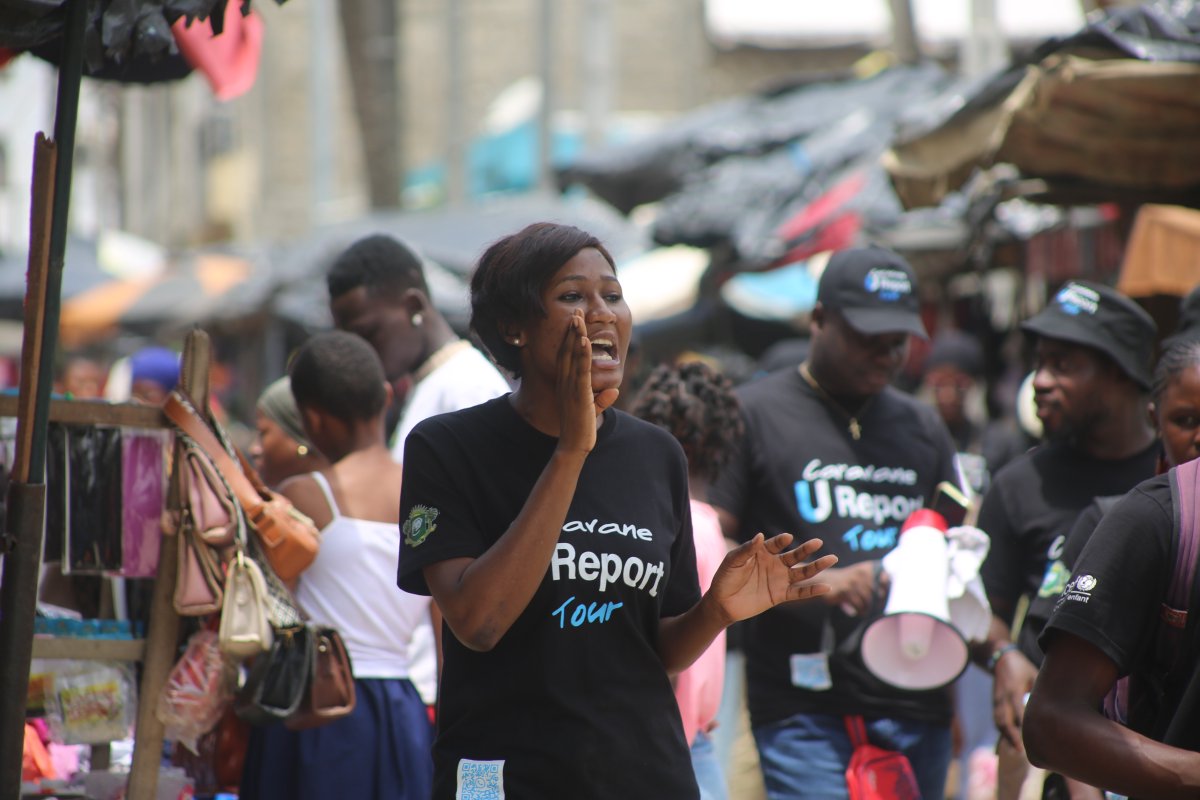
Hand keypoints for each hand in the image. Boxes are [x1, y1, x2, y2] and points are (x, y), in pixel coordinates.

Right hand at [556, 310, 617, 453]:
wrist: (574, 445)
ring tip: (578, 317)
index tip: (574, 321)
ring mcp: (570, 386)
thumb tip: (614, 391)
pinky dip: (582, 354)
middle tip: (576, 310)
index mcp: (566, 383)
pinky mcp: (579, 393)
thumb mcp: (593, 410)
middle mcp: (565, 382)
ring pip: (572, 356)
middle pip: (567, 350)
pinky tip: (583, 340)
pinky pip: (580, 370)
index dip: (570, 337)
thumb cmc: (582, 428)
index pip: (567, 355)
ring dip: (575, 335)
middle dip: (572, 330)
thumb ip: (602, 399)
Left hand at [708, 534, 836, 624]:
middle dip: (806, 549)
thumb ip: (747, 549)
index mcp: (762, 552)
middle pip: (794, 556)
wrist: (722, 602)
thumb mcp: (733, 561)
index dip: (781, 541)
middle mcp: (774, 564)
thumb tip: (761, 536)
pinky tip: (826, 587)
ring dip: (817, 566)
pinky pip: (799, 592)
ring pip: (802, 572)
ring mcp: (779, 579)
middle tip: (818, 542)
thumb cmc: (725, 578)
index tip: (787, 538)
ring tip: (832, 559)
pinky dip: (813, 591)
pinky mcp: (780, 595)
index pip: (776, 544)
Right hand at [821, 561, 886, 615]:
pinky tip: (860, 612)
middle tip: (876, 610)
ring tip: (867, 612)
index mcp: (868, 568)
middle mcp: (861, 573)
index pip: (886, 580)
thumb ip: (878, 580)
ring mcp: (852, 581)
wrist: (827, 580)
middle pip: (877, 593)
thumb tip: (895, 592)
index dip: (888, 592)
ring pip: (868, 600)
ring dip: (868, 609)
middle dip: (878, 604)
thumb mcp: (863, 576)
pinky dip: (860, 611)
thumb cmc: (850, 581)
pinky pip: (858, 604)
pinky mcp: (844, 590)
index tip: (884, 599)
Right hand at [992, 645, 1036, 749]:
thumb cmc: (1021, 667)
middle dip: (1011, 736)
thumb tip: (1054, 708)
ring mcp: (996, 699)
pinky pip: (997, 718)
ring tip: (1014, 748)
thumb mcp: (1033, 674)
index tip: (1032, 739)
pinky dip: (1002, 730)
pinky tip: (1009, 739)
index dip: (1023, 725)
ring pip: (998, 721)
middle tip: (1020, 750)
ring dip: (1005, 735)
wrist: (1001, 657)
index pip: (1018, 711)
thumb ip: (1040, 690)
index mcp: (1013, 689)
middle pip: (1003, 719)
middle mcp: (1002, 696)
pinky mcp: (995, 701)